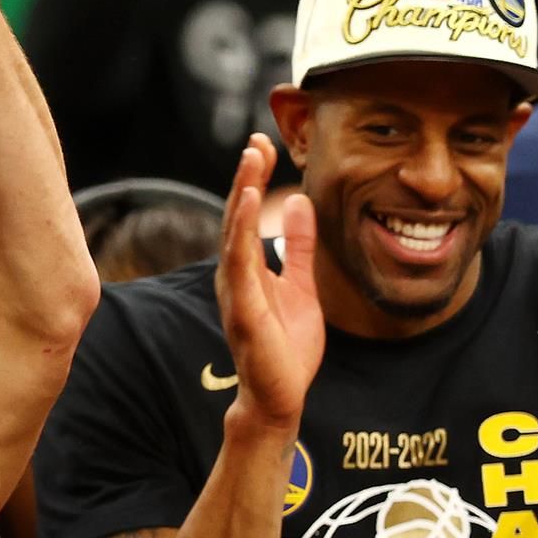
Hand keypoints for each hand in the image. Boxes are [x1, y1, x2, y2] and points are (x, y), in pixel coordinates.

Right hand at [214, 138, 320, 434]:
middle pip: (238, 214)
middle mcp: (234, 272)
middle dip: (247, 176)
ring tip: (251, 158)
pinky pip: (240, 261)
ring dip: (242, 192)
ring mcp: (235, 289)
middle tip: (256, 140)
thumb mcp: (303, 286)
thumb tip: (301, 204)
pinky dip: (243, 228)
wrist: (280, 397)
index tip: (264, 145)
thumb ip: (300, 247)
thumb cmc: (287, 347)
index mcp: (247, 267)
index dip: (255, 178)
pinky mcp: (243, 307)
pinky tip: (250, 201)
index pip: (248, 213)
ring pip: (235, 231)